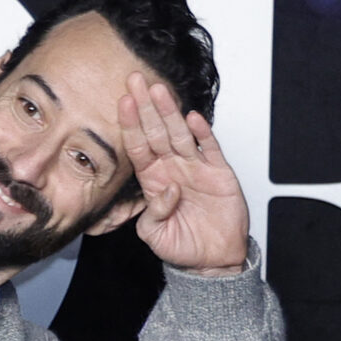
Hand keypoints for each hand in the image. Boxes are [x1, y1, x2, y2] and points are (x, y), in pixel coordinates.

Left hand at [118, 71, 251, 274]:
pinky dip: (203, 133)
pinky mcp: (219, 173)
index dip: (130, 125)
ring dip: (170, 112)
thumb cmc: (181, 245)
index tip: (122, 102)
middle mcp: (172, 169)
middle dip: (145, 106)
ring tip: (159, 91)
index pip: (138, 146)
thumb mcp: (154, 234)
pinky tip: (193, 117)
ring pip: (180, 134)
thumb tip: (164, 190)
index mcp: (153, 181)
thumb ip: (153, 214)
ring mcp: (195, 168)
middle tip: (135, 80)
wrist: (212, 259)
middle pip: (156, 131)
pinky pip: (210, 149)